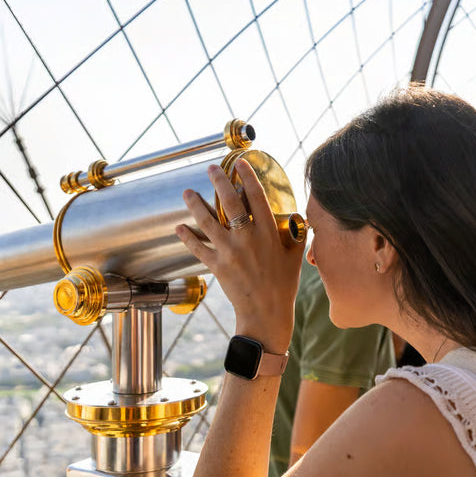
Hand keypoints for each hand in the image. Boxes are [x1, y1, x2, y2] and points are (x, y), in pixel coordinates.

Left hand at [175, 160, 304, 353]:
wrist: (266, 312)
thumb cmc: (284, 285)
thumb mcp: (295, 255)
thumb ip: (294, 233)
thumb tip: (296, 216)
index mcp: (269, 233)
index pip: (257, 197)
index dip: (247, 177)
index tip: (240, 164)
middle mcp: (248, 238)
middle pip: (229, 202)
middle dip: (219, 181)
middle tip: (211, 169)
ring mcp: (230, 252)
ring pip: (208, 221)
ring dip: (195, 204)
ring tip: (187, 192)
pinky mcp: (217, 266)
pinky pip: (198, 247)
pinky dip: (187, 237)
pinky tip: (179, 227)